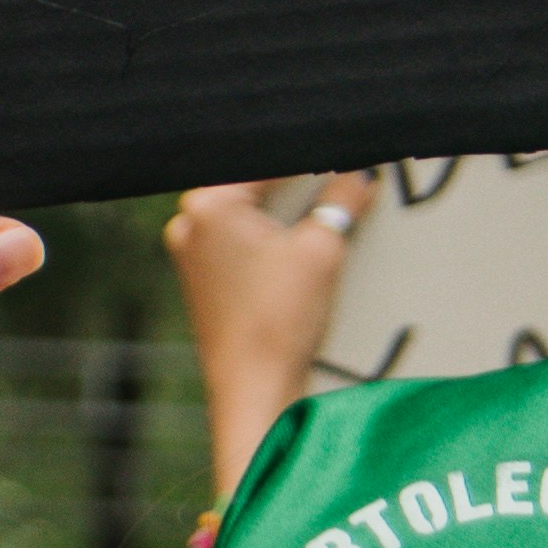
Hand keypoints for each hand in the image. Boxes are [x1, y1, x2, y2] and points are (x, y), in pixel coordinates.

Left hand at [164, 173, 379, 499]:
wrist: (254, 390)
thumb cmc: (275, 326)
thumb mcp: (323, 249)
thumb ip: (343, 199)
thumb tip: (359, 175)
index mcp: (208, 204)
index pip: (268, 160)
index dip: (311, 158)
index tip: (341, 159)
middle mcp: (189, 224)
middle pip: (255, 184)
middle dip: (297, 187)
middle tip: (337, 188)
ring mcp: (190, 253)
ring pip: (247, 213)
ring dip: (285, 216)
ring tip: (319, 228)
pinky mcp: (202, 279)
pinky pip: (240, 241)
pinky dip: (270, 241)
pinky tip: (298, 254)